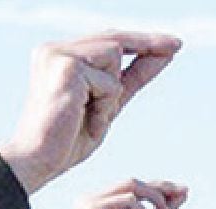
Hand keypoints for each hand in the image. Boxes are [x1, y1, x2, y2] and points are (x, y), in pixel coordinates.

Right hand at [0, 32, 181, 191]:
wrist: (37, 162)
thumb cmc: (65, 141)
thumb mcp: (107, 105)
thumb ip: (132, 78)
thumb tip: (164, 55)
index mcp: (58, 56)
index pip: (108, 41)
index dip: (141, 42)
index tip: (173, 44)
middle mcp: (54, 49)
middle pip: (115, 39)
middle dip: (147, 45)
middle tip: (178, 46)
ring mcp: (58, 54)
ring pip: (115, 56)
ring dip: (113, 92)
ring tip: (90, 116)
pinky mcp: (66, 66)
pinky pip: (109, 78)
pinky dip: (105, 102)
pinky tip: (84, 118)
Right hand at [43, 179, 186, 208]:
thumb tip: (182, 193)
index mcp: (98, 205)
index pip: (130, 189)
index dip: (156, 188)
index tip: (181, 191)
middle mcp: (90, 200)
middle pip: (132, 183)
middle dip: (160, 188)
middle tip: (183, 192)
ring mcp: (89, 202)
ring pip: (132, 186)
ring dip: (155, 199)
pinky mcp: (94, 208)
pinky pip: (129, 200)